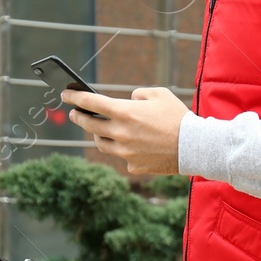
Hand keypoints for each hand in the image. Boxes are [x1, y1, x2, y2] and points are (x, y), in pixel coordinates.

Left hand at [61, 86, 188, 175]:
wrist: (194, 147)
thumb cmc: (178, 117)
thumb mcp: (160, 94)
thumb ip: (139, 94)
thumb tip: (130, 100)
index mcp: (125, 112)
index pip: (91, 103)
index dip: (75, 98)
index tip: (66, 95)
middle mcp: (120, 133)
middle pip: (90, 125)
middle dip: (79, 117)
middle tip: (76, 114)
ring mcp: (125, 152)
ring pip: (102, 144)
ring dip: (99, 135)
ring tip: (100, 130)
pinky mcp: (133, 166)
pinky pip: (122, 157)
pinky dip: (124, 151)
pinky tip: (132, 146)